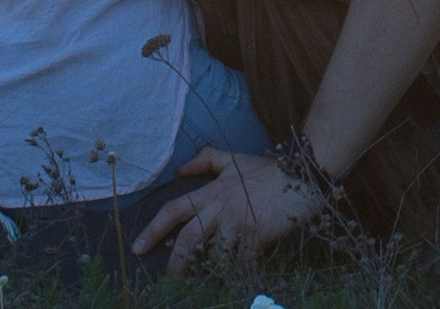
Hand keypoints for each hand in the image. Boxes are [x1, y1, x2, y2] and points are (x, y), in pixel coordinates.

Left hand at [135, 146, 320, 277]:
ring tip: (213, 274)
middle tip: (170, 278)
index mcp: (211, 192)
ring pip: (212, 255)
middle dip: (175, 263)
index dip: (152, 230)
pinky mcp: (255, 235)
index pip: (173, 210)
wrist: (302, 175)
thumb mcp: (235, 160)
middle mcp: (219, 208)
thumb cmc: (269, 171)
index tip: (138, 248)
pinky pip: (239, 262)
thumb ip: (207, 160)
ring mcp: (237, 222)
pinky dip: (237, 270)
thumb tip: (180, 169)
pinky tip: (240, 271)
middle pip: (186, 240)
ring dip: (211, 267)